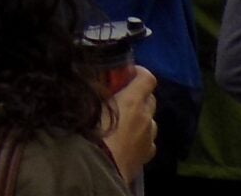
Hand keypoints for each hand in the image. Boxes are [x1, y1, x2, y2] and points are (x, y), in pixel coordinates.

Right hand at [100, 67, 157, 182]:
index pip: (148, 78)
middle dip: (139, 94)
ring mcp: (149, 137)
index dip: (139, 72)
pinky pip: (148, 139)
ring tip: (124, 120)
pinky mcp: (147, 154)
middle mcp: (146, 117)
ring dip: (141, 116)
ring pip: (151, 119)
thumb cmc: (91, 132)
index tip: (127, 72)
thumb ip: (94, 89)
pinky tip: (128, 140)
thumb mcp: (88, 104)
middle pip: (151, 98)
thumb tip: (92, 78)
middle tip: (121, 96)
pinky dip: (141, 136)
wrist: (99, 168)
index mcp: (133, 101)